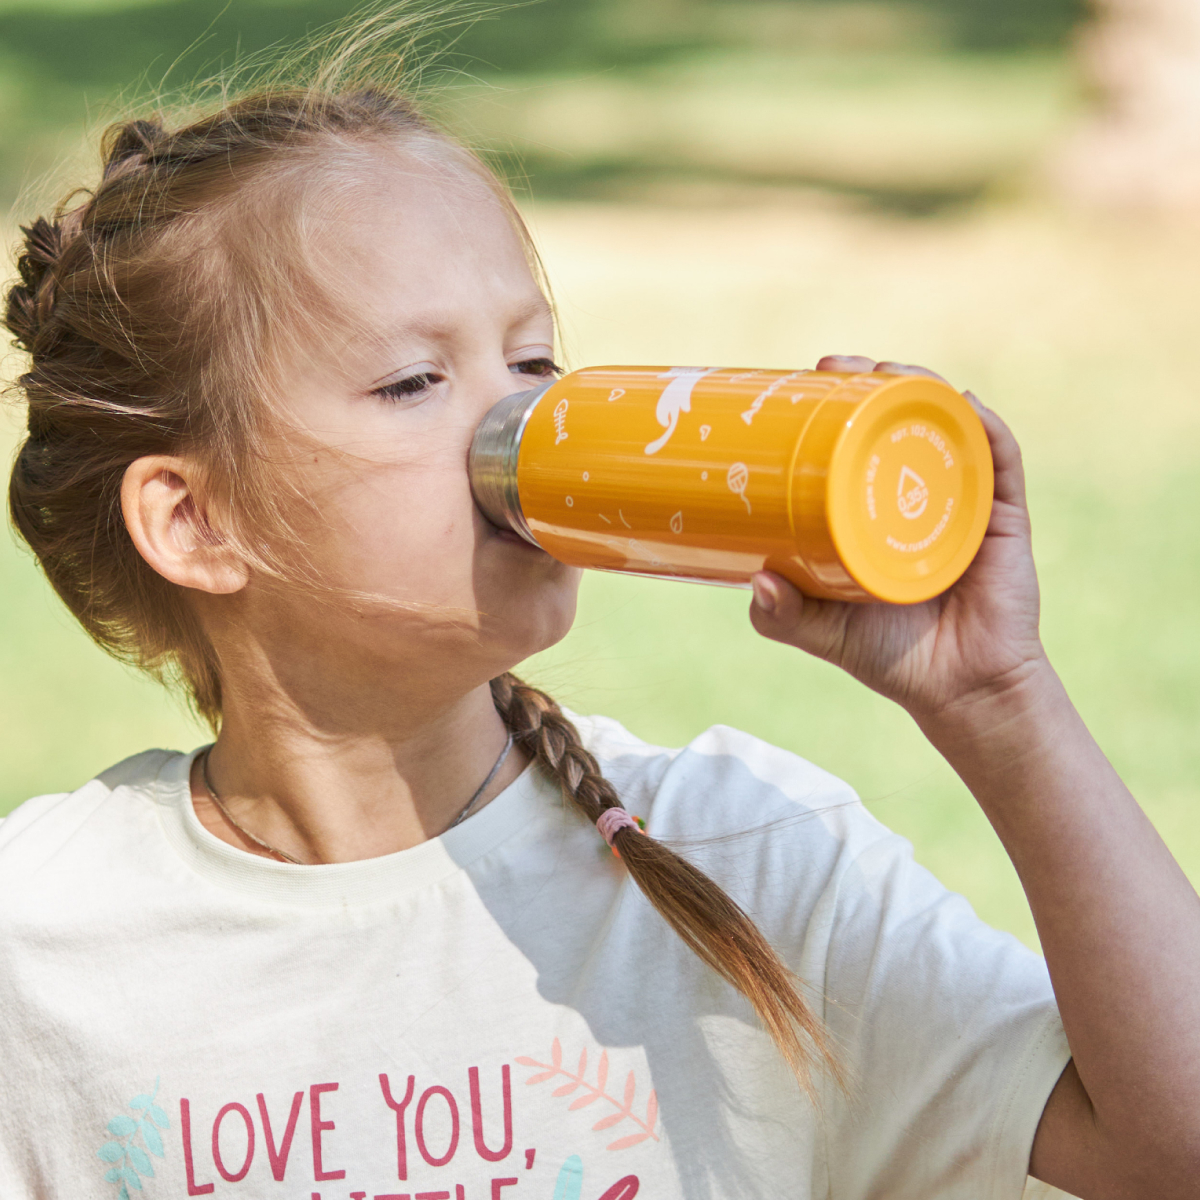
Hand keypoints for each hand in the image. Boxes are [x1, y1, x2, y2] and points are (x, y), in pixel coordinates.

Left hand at [749, 355, 1046, 727]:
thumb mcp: (822, 630)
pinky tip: (966, 404)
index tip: (803, 382)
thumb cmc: (890, 655)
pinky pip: (1001, 464)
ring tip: (889, 370)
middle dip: (872, 383)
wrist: (959, 691)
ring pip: (949, 429)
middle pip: (901, 423)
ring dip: (925, 389)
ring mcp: (964, 502)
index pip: (857, 443)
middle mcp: (921, 496)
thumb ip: (783, 615)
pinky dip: (988, 430)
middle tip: (835, 367)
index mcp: (877, 511)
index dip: (835, 408)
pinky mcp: (1004, 520)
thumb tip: (756, 581)